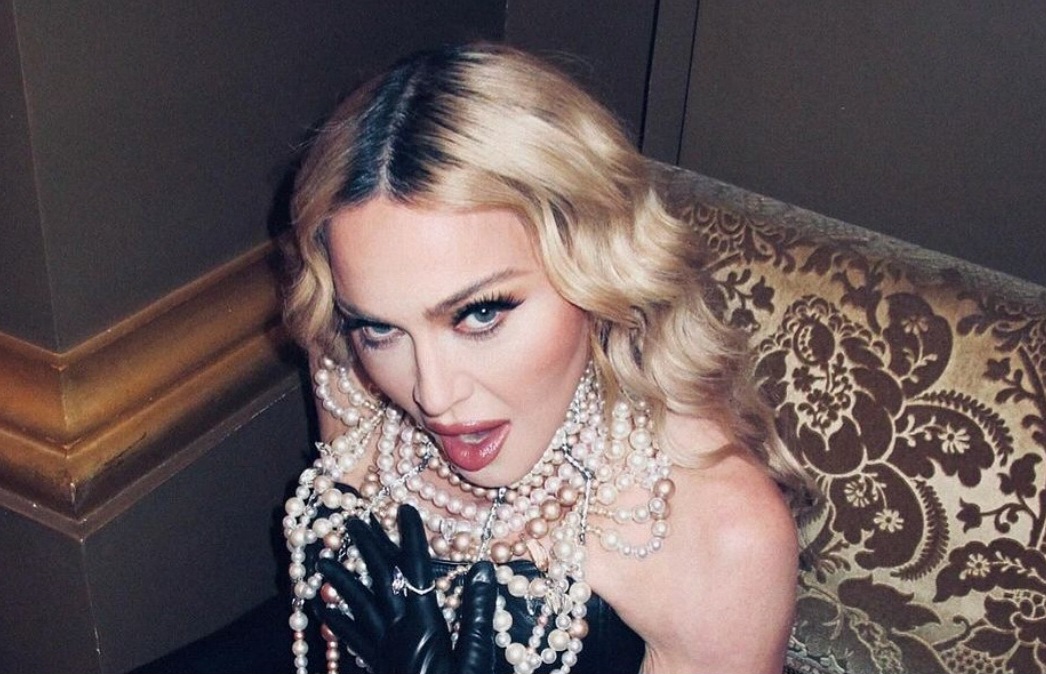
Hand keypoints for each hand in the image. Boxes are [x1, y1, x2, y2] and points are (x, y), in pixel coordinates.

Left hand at [315, 505, 495, 673]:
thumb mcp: (477, 660)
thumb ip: (479, 615)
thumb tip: (483, 570)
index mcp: (424, 625)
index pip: (415, 570)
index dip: (410, 538)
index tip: (404, 510)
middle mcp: (397, 633)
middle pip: (379, 580)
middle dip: (367, 547)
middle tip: (352, 519)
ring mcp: (382, 650)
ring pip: (356, 607)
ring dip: (340, 581)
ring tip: (322, 561)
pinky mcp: (377, 666)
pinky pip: (351, 639)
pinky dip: (337, 621)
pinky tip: (324, 610)